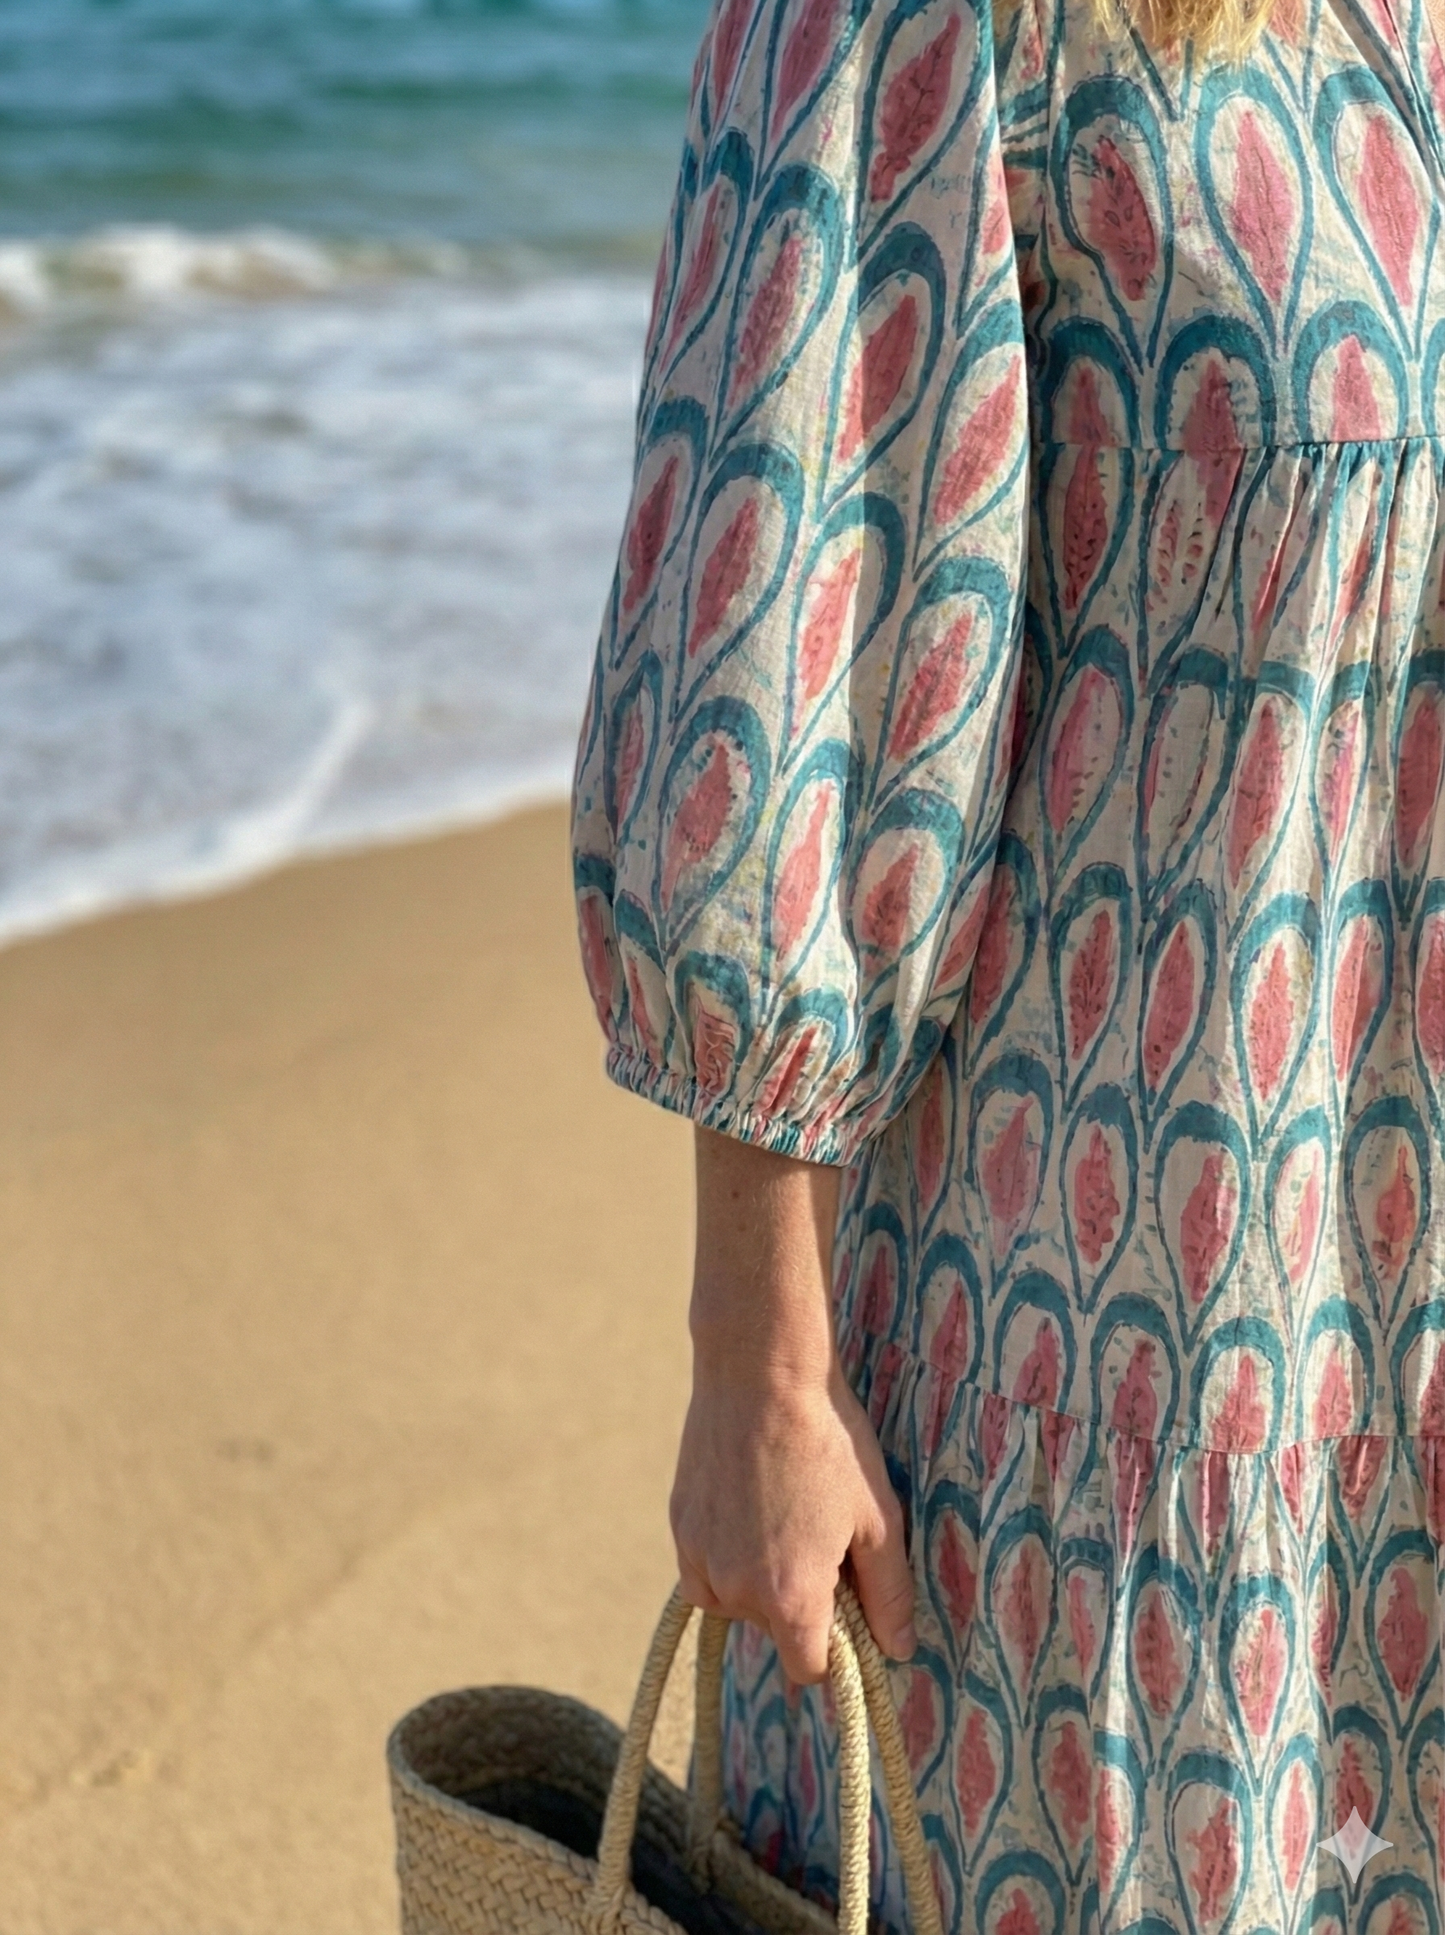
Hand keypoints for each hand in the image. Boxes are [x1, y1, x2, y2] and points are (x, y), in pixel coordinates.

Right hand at [670, 1128, 916, 1683]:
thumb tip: (900, 1651)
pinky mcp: (678, 1527)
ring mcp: (698, 1558)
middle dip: (798, 1601)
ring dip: (757, 1580)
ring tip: (783, 1512)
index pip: (808, 1671)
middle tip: (820, 1535)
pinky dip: (727, 1553)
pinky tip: (751, 1504)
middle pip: (773, 1630)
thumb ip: (890, 1595)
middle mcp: (734, 1590)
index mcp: (789, 1598)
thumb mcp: (878, 1519)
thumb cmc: (829, 1443)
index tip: (846, 1611)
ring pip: (734, 1601)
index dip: (833, 1651)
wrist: (759, 1374)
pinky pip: (705, 1568)